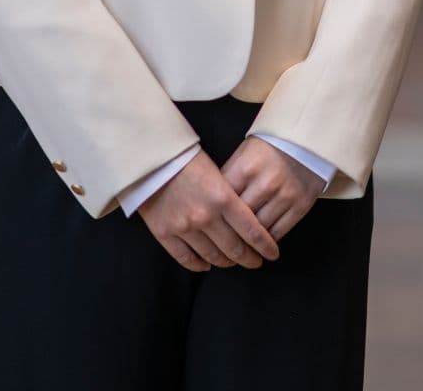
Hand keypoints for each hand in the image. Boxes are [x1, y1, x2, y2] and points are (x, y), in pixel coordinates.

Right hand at [137, 149, 280, 272]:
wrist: (149, 157)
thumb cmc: (185, 157)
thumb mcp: (216, 172)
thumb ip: (229, 198)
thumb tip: (245, 220)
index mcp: (223, 198)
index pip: (252, 231)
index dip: (265, 246)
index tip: (272, 253)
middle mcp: (206, 217)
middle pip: (235, 248)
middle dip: (249, 258)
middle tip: (256, 261)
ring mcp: (184, 228)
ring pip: (213, 256)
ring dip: (226, 262)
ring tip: (232, 262)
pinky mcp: (165, 233)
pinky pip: (186, 259)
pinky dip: (199, 265)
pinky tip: (206, 264)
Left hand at [220, 136, 325, 242]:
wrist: (305, 144)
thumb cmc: (268, 150)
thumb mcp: (243, 154)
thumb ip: (228, 178)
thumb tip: (213, 205)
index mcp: (245, 168)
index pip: (223, 200)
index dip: (215, 213)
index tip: (211, 222)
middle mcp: (265, 183)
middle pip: (240, 218)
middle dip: (230, 229)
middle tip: (222, 239)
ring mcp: (284, 196)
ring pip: (259, 230)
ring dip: (249, 239)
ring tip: (240, 244)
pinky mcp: (300, 207)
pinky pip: (278, 233)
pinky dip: (267, 240)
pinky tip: (259, 240)